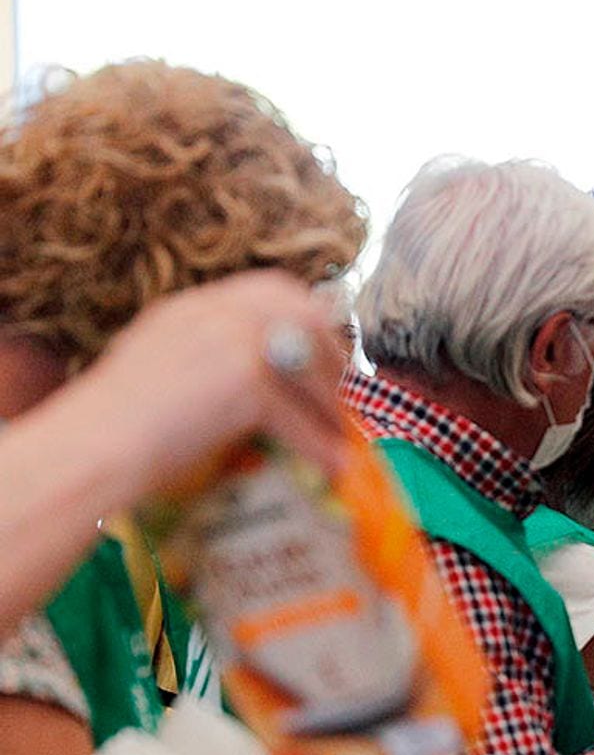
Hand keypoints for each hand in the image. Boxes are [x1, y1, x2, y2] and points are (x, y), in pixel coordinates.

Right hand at [81, 271, 352, 485]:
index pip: (270, 289)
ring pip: (309, 367)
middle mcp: (216, 315)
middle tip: (341, 391)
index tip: (323, 347)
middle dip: (331, 353)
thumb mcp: (157, 364)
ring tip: (339, 434)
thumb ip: (202, 355)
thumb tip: (255, 382)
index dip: (305, 315)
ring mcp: (235, 343)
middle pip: (304, 314)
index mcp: (193, 307)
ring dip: (331, 404)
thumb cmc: (111, 425)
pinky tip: (330, 465)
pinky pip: (299, 417)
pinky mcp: (247, 382)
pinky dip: (318, 444)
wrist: (91, 447)